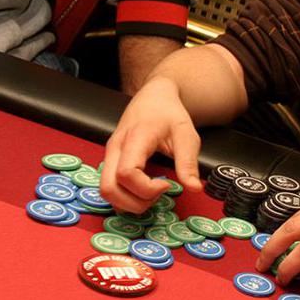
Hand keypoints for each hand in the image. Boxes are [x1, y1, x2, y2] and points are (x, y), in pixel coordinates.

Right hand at [99, 77, 202, 212]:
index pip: (126, 173)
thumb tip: (194, 188)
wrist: (153, 97)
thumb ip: (188, 162)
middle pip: (109, 189)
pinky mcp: (110, 161)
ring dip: (128, 202)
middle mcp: (115, 148)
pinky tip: (143, 190)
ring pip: (105, 191)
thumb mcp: (186, 134)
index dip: (146, 188)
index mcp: (134, 139)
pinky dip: (124, 197)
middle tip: (158, 193)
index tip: (167, 184)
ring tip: (152, 192)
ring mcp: (109, 155)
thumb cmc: (168, 113)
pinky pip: (109, 186)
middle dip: (135, 202)